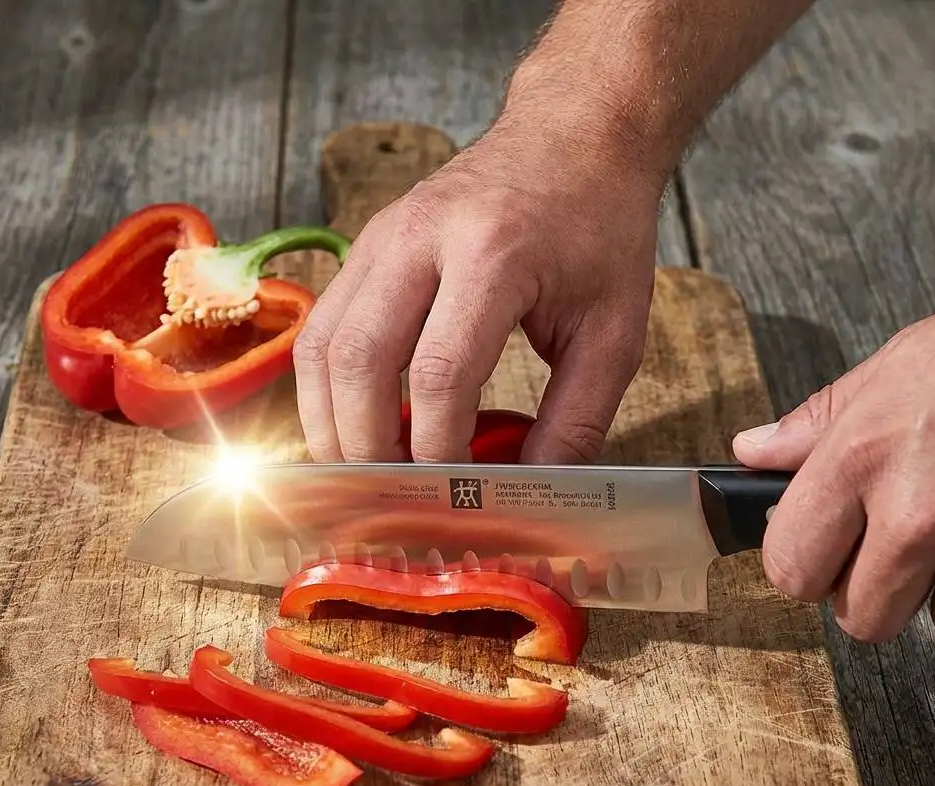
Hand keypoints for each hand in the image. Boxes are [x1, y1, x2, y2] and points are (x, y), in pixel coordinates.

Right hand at [292, 110, 666, 464]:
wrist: (574, 135)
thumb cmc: (599, 229)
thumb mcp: (614, 330)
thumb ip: (576, 419)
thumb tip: (529, 492)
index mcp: (494, 253)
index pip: (440, 373)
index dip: (437, 449)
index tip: (454, 495)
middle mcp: (421, 237)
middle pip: (358, 361)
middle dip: (366, 448)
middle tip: (392, 501)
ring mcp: (382, 236)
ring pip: (320, 347)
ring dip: (331, 424)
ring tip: (364, 473)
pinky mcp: (365, 245)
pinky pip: (320, 329)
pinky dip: (327, 390)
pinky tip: (355, 423)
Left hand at [733, 304, 934, 641]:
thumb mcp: (890, 369)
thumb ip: (814, 425)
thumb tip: (754, 452)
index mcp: (858, 462)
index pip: (790, 566)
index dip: (798, 564)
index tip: (815, 547)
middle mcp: (914, 513)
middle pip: (858, 618)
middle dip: (864, 591)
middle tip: (882, 546)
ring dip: (934, 593)